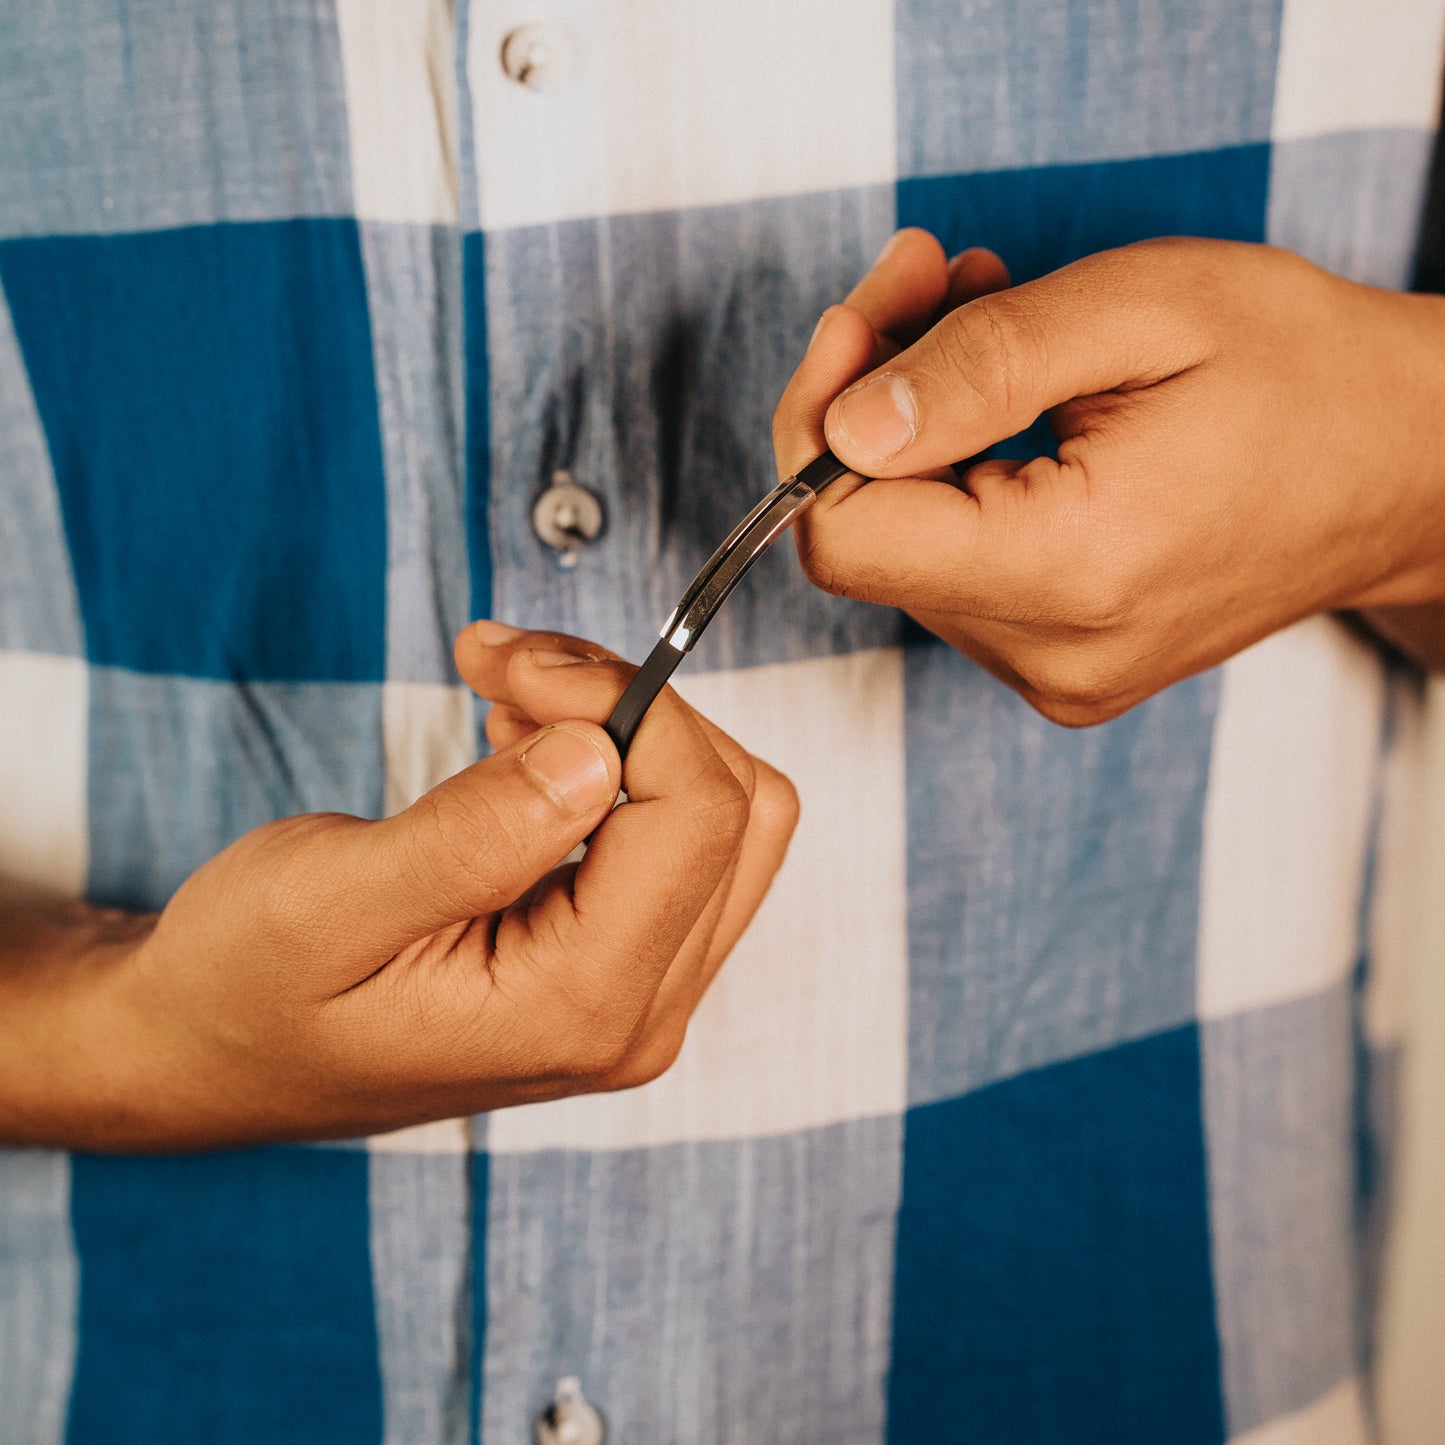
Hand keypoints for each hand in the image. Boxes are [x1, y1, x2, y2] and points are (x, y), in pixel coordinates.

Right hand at [0, 625, 796, 1149]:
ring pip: (726, 817)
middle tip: (507, 664)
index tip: (514, 661)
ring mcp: (640, 994)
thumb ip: (473, 834)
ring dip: (633, 729)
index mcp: (581, 1007)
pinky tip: (527, 745)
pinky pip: (680, 839)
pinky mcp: (622, 964)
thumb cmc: (246, 989)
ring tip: (509, 699)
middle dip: (632, 706)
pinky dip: (623, 764)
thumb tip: (598, 751)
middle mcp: (638, 1014)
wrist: (216, 1055)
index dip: (627, 704)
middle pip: (736, 809)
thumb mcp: (328, 901)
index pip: (699, 815)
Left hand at [774, 229, 1444, 722]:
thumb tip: (842, 425)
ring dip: (916, 429)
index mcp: (1072, 573)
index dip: (817, 424)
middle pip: (867, 537)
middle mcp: (1050, 652)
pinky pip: (954, 570)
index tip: (860, 321)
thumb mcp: (1142, 312)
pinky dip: (955, 475)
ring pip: (904, 549)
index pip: (845, 538)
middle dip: (871, 399)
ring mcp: (1055, 671)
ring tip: (994, 324)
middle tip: (934, 281)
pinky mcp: (1060, 663)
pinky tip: (1010, 401)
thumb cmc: (1304, 373)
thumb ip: (980, 366)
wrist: (1409, 467)